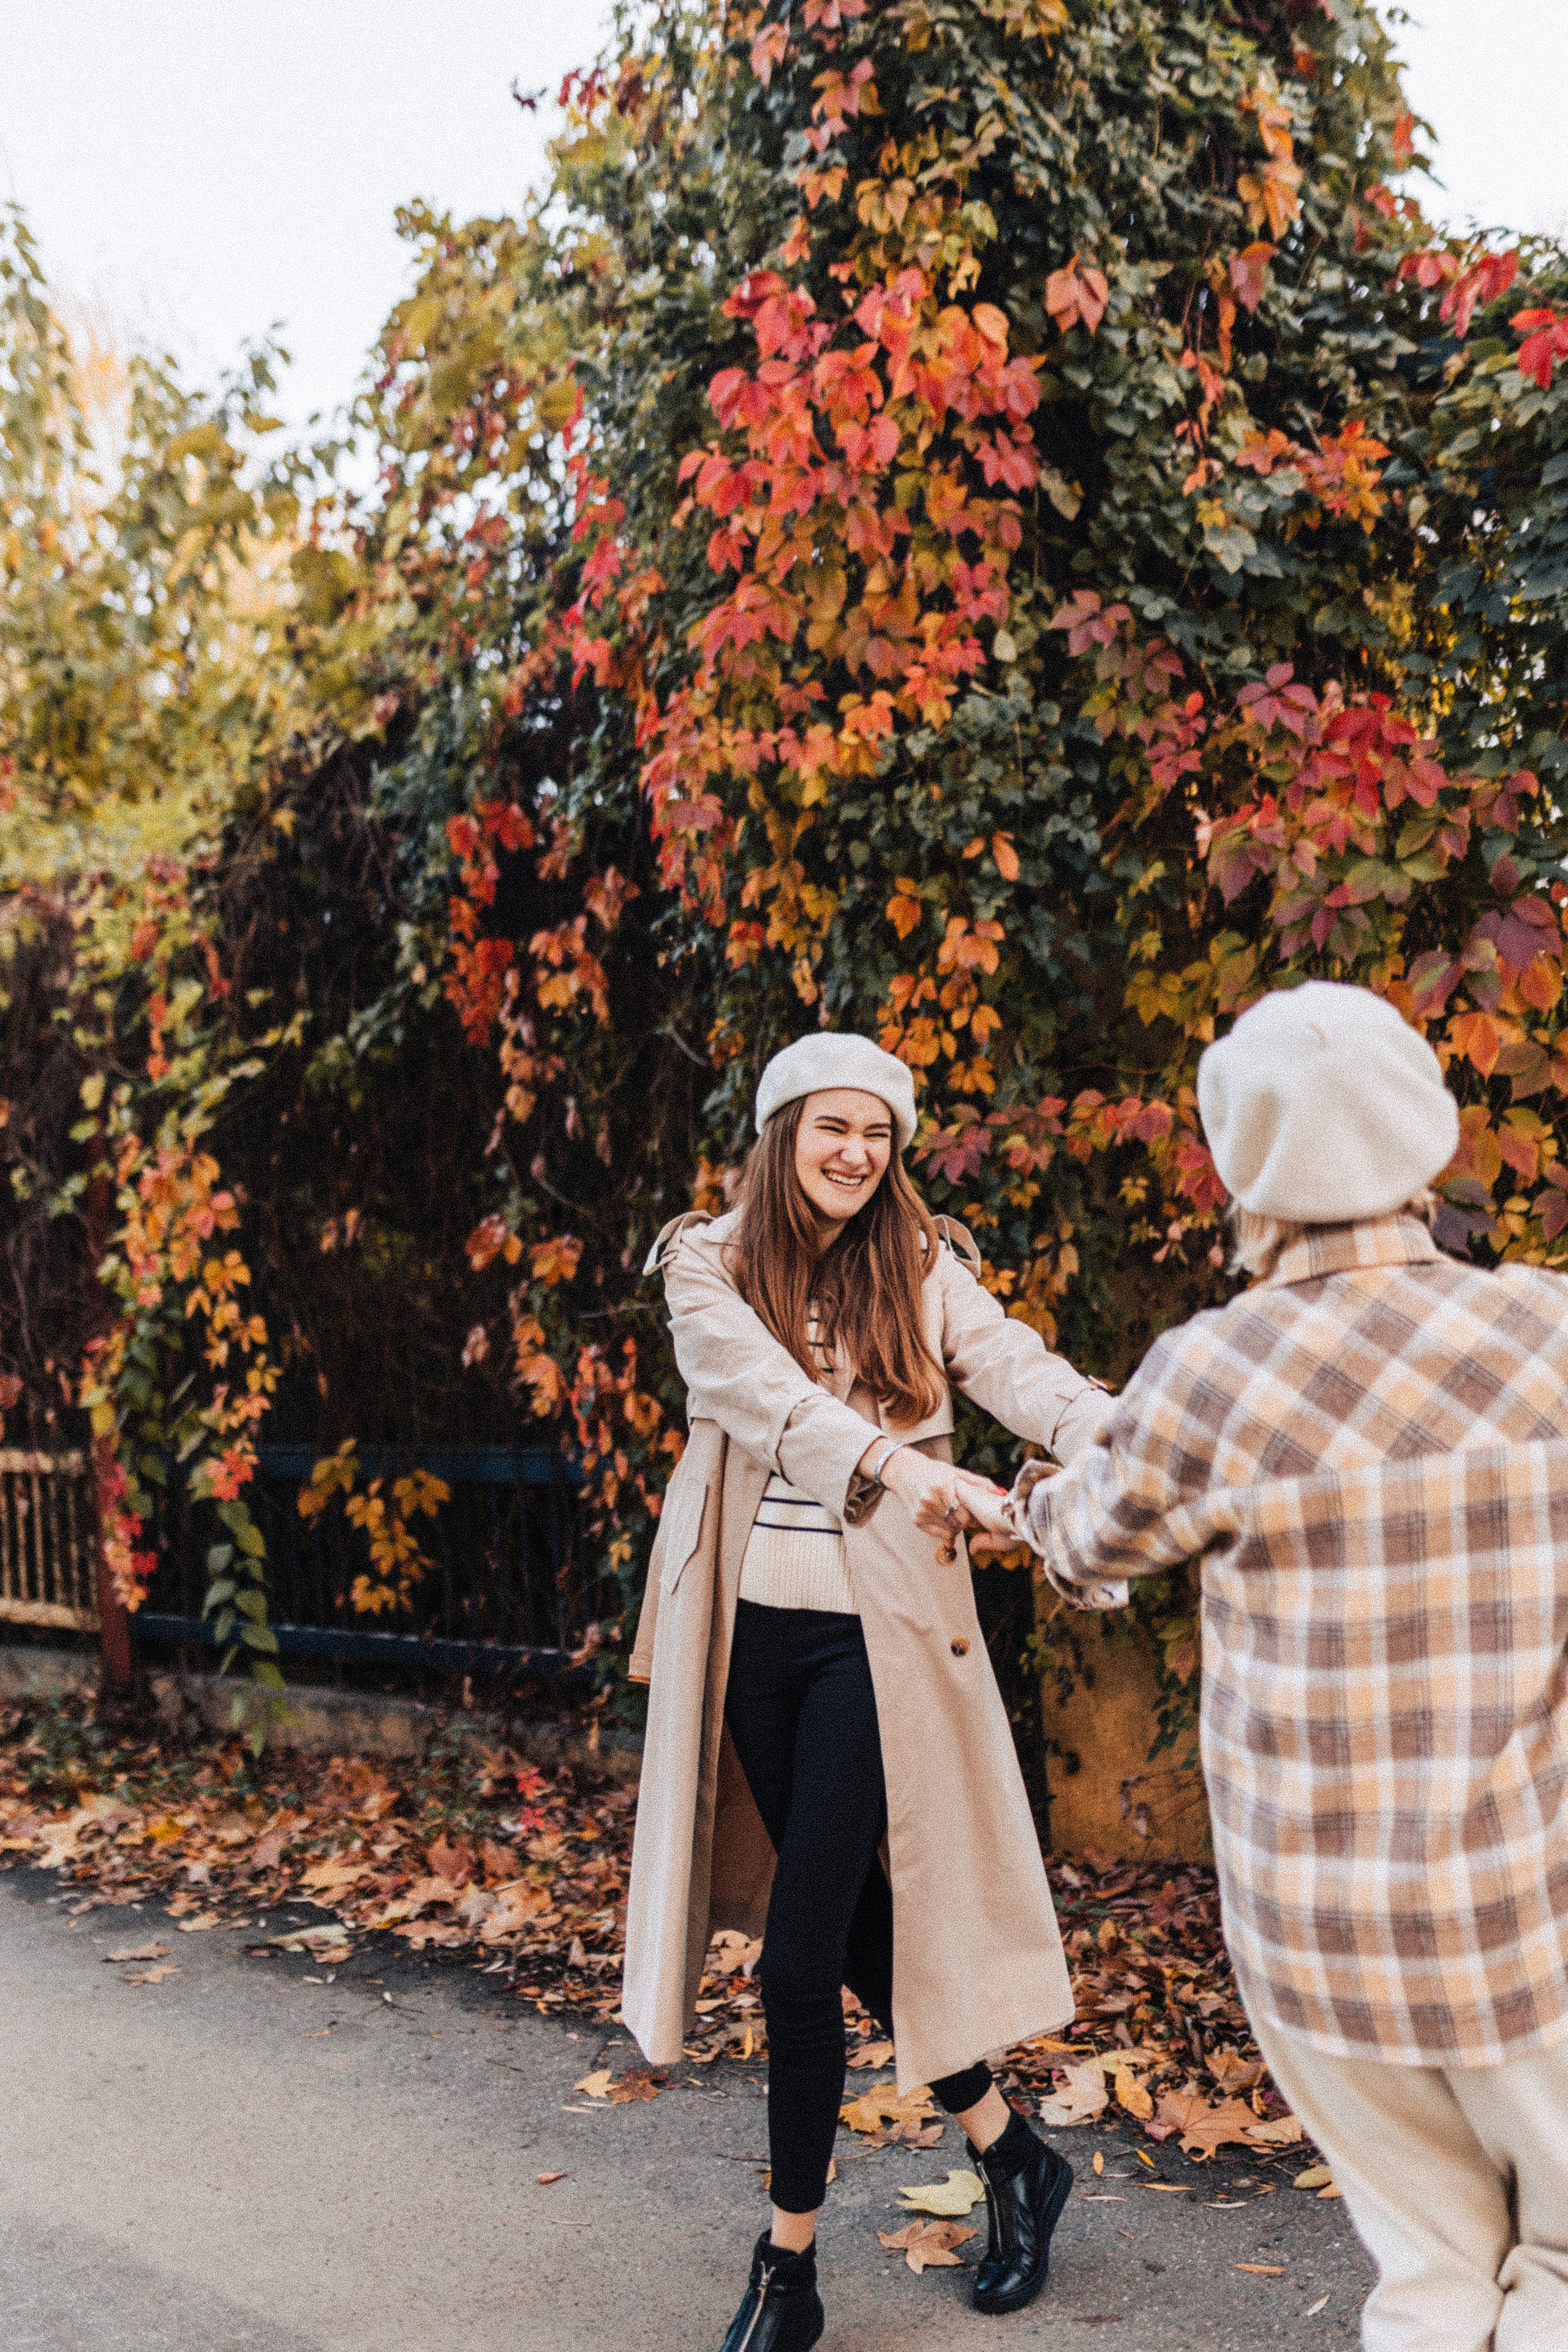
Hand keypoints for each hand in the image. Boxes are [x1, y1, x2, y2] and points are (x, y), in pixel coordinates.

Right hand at [875, 1450, 1007, 1562]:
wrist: (905, 1472)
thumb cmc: (933, 1471)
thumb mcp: (956, 1472)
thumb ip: (977, 1483)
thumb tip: (999, 1491)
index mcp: (943, 1487)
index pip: (965, 1513)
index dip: (973, 1514)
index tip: (975, 1511)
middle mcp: (931, 1501)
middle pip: (958, 1523)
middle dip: (965, 1521)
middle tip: (966, 1513)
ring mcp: (922, 1512)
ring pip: (950, 1530)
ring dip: (955, 1525)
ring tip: (953, 1512)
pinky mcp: (917, 1520)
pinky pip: (939, 1533)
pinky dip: (945, 1528)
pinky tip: (943, 1516)